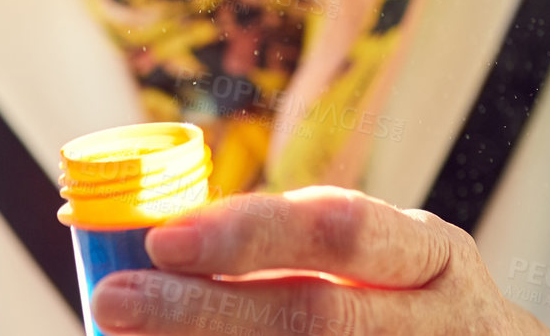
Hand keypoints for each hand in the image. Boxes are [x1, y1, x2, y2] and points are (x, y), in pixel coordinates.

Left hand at [91, 186, 549, 334]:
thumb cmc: (413, 308)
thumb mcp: (387, 263)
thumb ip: (302, 250)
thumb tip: (161, 241)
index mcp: (428, 255)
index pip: (335, 229)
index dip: (247, 232)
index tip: (160, 237)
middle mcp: (436, 320)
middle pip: (314, 318)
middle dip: (205, 311)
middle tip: (113, 301)